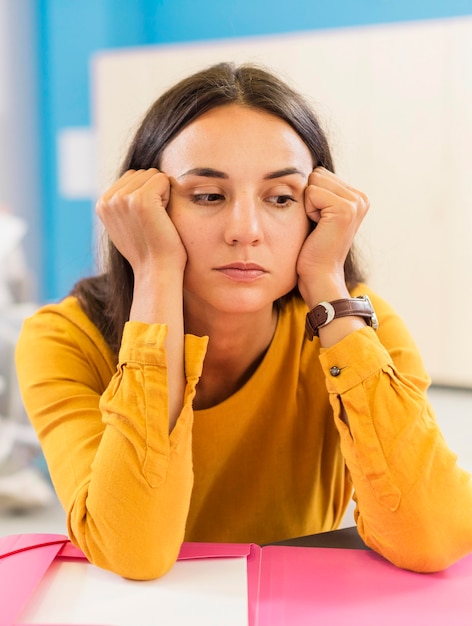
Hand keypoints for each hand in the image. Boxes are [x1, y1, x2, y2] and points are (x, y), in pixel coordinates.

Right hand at [96, 168, 186, 277]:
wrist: (157, 271)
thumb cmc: (149, 251)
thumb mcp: (126, 226)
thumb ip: (122, 205)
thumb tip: (125, 188)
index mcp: (102, 204)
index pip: (132, 178)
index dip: (146, 196)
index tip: (145, 222)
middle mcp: (108, 200)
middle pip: (142, 173)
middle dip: (154, 193)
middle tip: (153, 222)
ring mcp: (123, 199)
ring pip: (152, 175)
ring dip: (162, 194)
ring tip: (157, 220)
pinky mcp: (141, 200)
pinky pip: (163, 179)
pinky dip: (170, 196)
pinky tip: (163, 217)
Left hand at [296, 167, 368, 306]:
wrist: (320, 275)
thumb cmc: (314, 249)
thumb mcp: (320, 215)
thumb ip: (322, 192)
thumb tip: (309, 169)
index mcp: (357, 197)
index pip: (320, 174)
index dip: (311, 197)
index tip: (319, 221)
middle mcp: (361, 198)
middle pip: (318, 174)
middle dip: (310, 198)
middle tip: (318, 225)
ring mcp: (355, 203)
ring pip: (314, 181)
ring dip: (308, 205)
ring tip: (318, 226)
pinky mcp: (345, 209)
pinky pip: (312, 192)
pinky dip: (308, 211)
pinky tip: (318, 228)